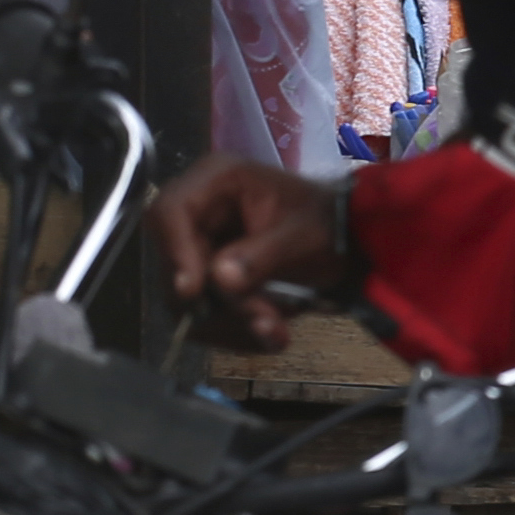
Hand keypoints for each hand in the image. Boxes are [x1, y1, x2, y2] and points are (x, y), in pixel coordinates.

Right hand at [159, 156, 356, 354]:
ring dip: (229, 322)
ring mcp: (195, 246)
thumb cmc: (328, 224)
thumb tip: (219, 278)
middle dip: (218, 300)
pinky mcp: (202, 278)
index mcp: (217, 180)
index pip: (169, 213)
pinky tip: (268, 334)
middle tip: (265, 320)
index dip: (175, 253)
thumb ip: (265, 254)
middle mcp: (197, 211)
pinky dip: (233, 331)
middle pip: (174, 263)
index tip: (193, 291)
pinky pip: (201, 313)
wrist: (346, 243)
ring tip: (275, 330)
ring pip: (184, 297)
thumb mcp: (306, 236)